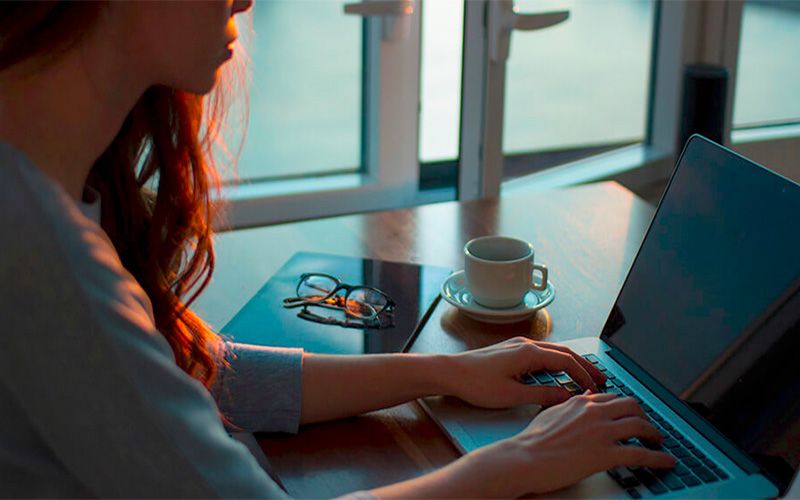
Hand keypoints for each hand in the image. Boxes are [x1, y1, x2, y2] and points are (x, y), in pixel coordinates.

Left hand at [443, 337, 605, 407]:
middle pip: (564, 352)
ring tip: (584, 376)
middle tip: (601, 378)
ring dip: (571, 363)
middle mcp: (525, 344)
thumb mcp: (512, 395)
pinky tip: (557, 373)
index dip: (584, 374)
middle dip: (584, 365)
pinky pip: (541, 354)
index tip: (597, 387)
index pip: (566, 361)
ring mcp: (517, 346)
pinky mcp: (510, 351)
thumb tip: (566, 396)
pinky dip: (556, 362)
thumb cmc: (476, 383)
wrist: (450, 372)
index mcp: (529, 353)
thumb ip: (542, 395)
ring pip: (553, 352)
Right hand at [476, 392, 675, 496]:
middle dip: (645, 416)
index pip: (613, 398)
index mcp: (581, 403)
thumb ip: (570, 404)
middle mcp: (594, 412)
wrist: (524, 458)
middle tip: (649, 427)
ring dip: (655, 434)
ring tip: (659, 443)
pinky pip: (640, 454)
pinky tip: (666, 461)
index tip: (632, 414)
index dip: (626, 407)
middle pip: (632, 406)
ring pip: (640, 426)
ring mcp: (601, 432)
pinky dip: (658, 458)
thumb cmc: (532, 440)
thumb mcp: (551, 413)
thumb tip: (583, 398)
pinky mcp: (605, 454)